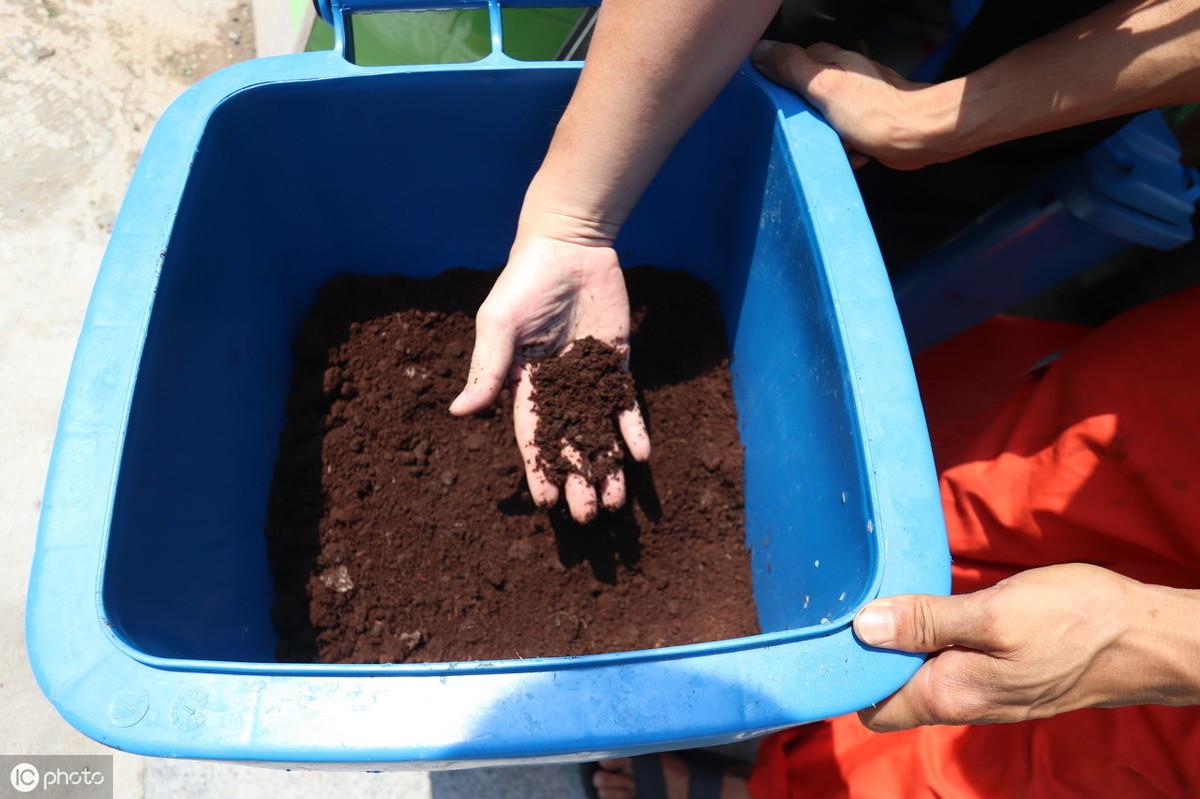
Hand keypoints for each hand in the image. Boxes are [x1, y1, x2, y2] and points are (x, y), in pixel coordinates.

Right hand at [449, 231, 650, 523]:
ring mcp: (588, 379)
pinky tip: (640, 456)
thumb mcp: (499, 324)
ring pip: (599, 433)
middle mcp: (556, 390)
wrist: (568, 246)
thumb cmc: (524, 282)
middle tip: (589, 515)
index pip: (531, 440)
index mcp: (522, 386)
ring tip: (616, 501)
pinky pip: (625, 404)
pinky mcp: (614, 364)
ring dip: (607, 466)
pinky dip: (633, 429)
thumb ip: (487, 368)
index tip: (547, 505)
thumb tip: (460, 412)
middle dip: (578, 480)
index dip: (539, 472)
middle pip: (568, 445)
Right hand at [751, 40, 956, 170]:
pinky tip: (851, 152)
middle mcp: (843, 76)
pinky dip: (843, 148)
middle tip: (810, 129)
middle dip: (803, 119)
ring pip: (820, 121)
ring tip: (836, 142)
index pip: (790, 64)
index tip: (775, 103)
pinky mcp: (864, 123)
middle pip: (803, 97)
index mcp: (831, 60)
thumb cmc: (877, 113)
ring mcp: (854, 100)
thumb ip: (792, 67)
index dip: (779, 84)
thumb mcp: (824, 86)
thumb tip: (761, 51)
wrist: (919, 137)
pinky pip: (840, 138)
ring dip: (824, 137)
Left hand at [853, 563, 1199, 730]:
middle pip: (890, 689)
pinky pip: (945, 661)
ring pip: (917, 673)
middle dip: (867, 653)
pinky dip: (927, 637)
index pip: (873, 708)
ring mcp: (981, 689)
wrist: (1144, 637)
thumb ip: (926, 623)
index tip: (830, 631)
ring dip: (897, 640)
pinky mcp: (998, 672)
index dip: (846, 676)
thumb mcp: (993, 613)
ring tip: (881, 594)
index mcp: (950, 694)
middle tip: (852, 599)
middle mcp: (960, 701)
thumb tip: (863, 628)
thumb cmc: (1074, 621)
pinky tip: (923, 604)